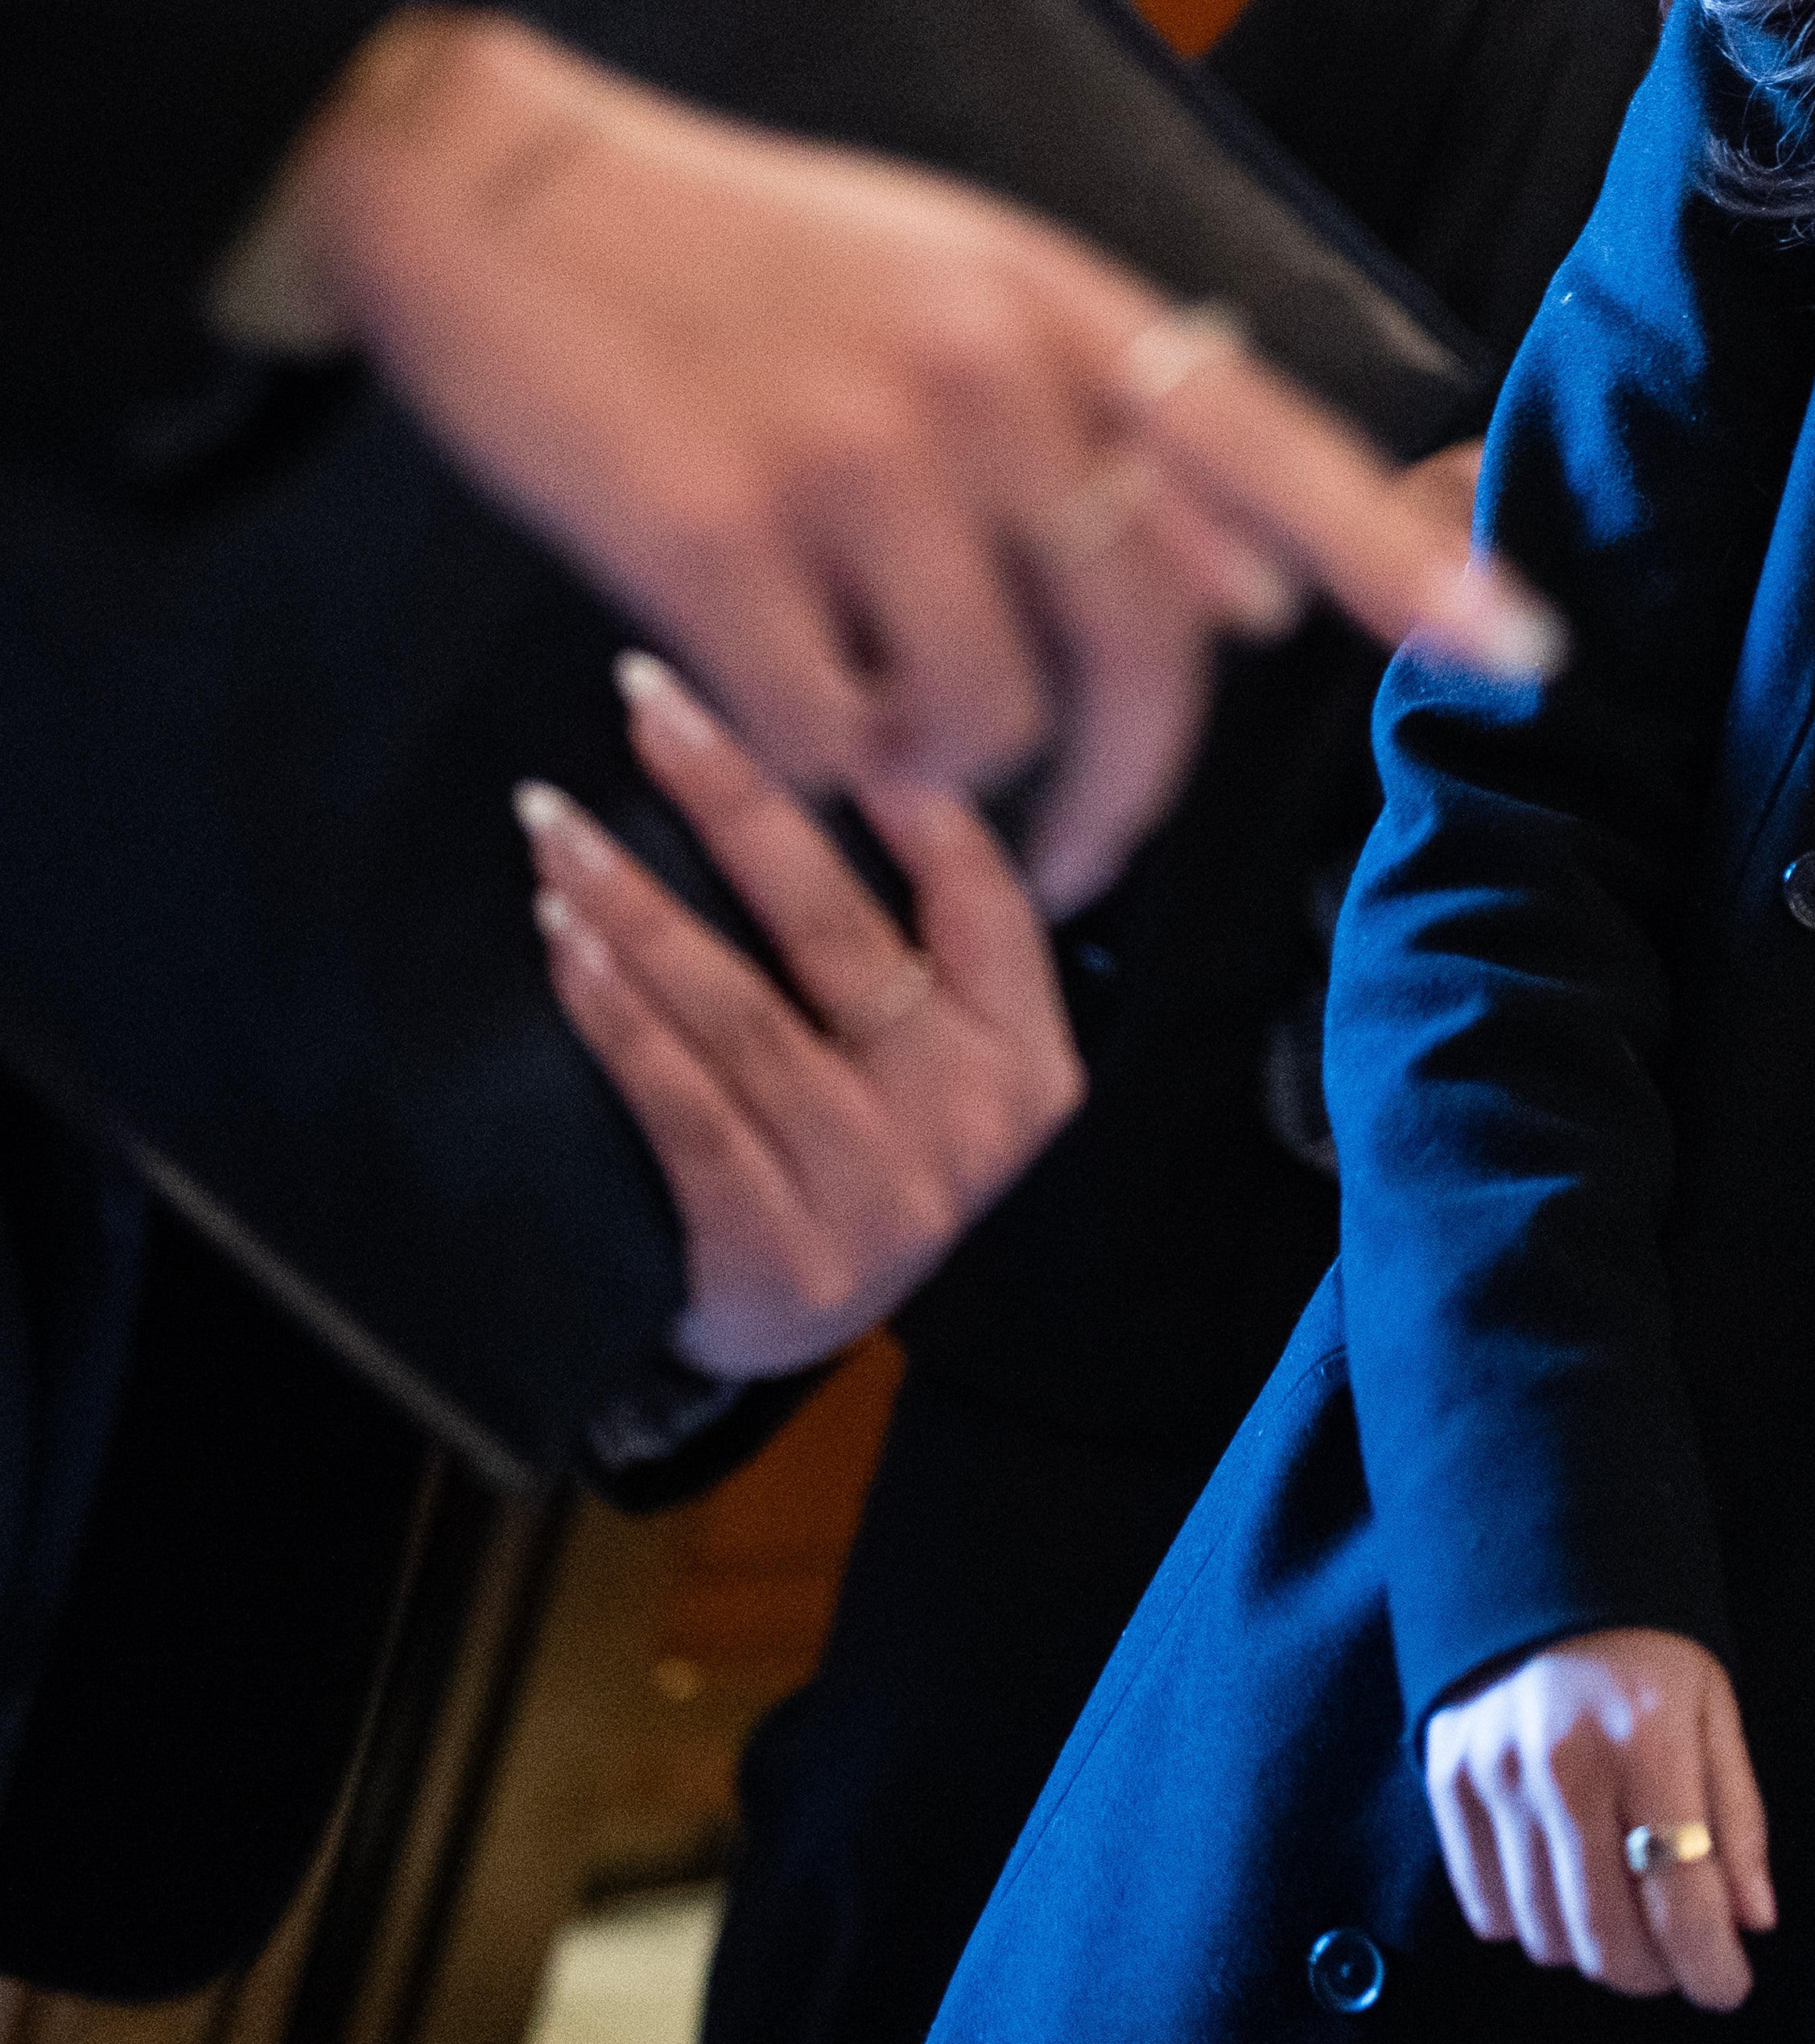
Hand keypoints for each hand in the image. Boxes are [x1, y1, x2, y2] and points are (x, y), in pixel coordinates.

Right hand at [246, 13, 1559, 908]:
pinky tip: (766, 681)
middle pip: (1147, 650)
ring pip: (985, 717)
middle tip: (1081, 855)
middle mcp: (986, 377)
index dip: (1404, 566)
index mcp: (1062, 310)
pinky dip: (817, 752)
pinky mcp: (711, 537)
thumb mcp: (958, 288)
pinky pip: (832, 734)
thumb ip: (1113, 434)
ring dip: (937, 760)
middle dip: (1128, 790)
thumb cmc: (746, 256)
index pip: (1278, 455)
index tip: (1526, 654)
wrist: (492, 189)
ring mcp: (850, 455)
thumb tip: (1258, 608)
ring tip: (859, 694)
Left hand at [521, 649, 1083, 1377]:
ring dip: (636, 902)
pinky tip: (565, 946)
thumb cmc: (853, 1165)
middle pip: (838, 931)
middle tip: (648, 705)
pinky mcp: (776, 1252)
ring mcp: (876, 1194)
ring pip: (740, 1013)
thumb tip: (860, 757)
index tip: (818, 697)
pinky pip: (681, 1105)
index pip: (983, 898)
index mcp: (1028, 1062)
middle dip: (735, 800)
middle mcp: (968, 1123)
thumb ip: (929, 956)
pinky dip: (617, 1016)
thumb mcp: (935, 1071)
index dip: (906, 796)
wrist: (783, 1346)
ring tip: (556, 824)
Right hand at [1424, 1628, 1776, 2009]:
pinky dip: (1531, 1922)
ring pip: (1545, 1933)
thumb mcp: (1714, 1708)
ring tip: (1626, 1918)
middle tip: (1680, 1960)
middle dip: (1653, 1972)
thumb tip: (1751, 1920)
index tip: (1727, 1987)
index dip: (1709, 1964)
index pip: (1680, 1895)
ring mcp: (1496, 1776)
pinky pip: (1487, 1909)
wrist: (1539, 1563)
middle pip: (1606, 1934)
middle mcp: (1564, 1764)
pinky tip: (1564, 1885)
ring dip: (1594, 1950)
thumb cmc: (1644, 1644)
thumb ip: (1736, 1818)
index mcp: (1648, 1739)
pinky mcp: (1447, 1782)